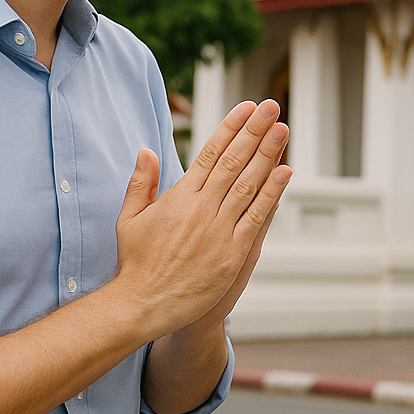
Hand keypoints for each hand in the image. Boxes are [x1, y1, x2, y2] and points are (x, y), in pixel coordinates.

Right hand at [113, 100, 290, 338]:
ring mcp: (218, 231)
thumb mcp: (129, 219)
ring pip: (248, 185)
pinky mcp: (231, 254)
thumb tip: (146, 150)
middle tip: (271, 107)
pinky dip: (271, 194)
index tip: (246, 108)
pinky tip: (285, 172)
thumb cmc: (136, 264)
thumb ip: (140, 183)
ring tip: (282, 130)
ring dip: (267, 154)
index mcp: (178, 197)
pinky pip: (256, 218)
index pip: (209, 153)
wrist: (142, 306)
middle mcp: (200, 209)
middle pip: (233, 162)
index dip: (230, 128)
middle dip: (254, 131)